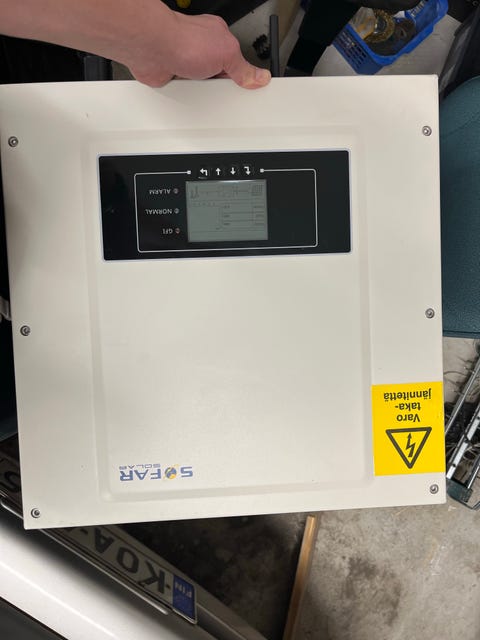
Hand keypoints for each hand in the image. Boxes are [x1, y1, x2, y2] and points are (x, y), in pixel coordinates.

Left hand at [125, 11, 271, 88]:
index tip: (248, 89)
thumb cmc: (183, 41)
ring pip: (204, 87)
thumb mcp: (227, 54)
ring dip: (205, 92)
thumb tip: (259, 76)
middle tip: (224, 92)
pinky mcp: (175, 77)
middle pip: (221, 76)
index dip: (242, 76)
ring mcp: (188, 65)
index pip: (237, 62)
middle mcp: (202, 51)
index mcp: (219, 39)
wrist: (152, 48)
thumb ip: (244, 68)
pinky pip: (188, 93)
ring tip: (205, 91)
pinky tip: (191, 95)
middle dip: (222, 86)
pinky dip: (189, 97)